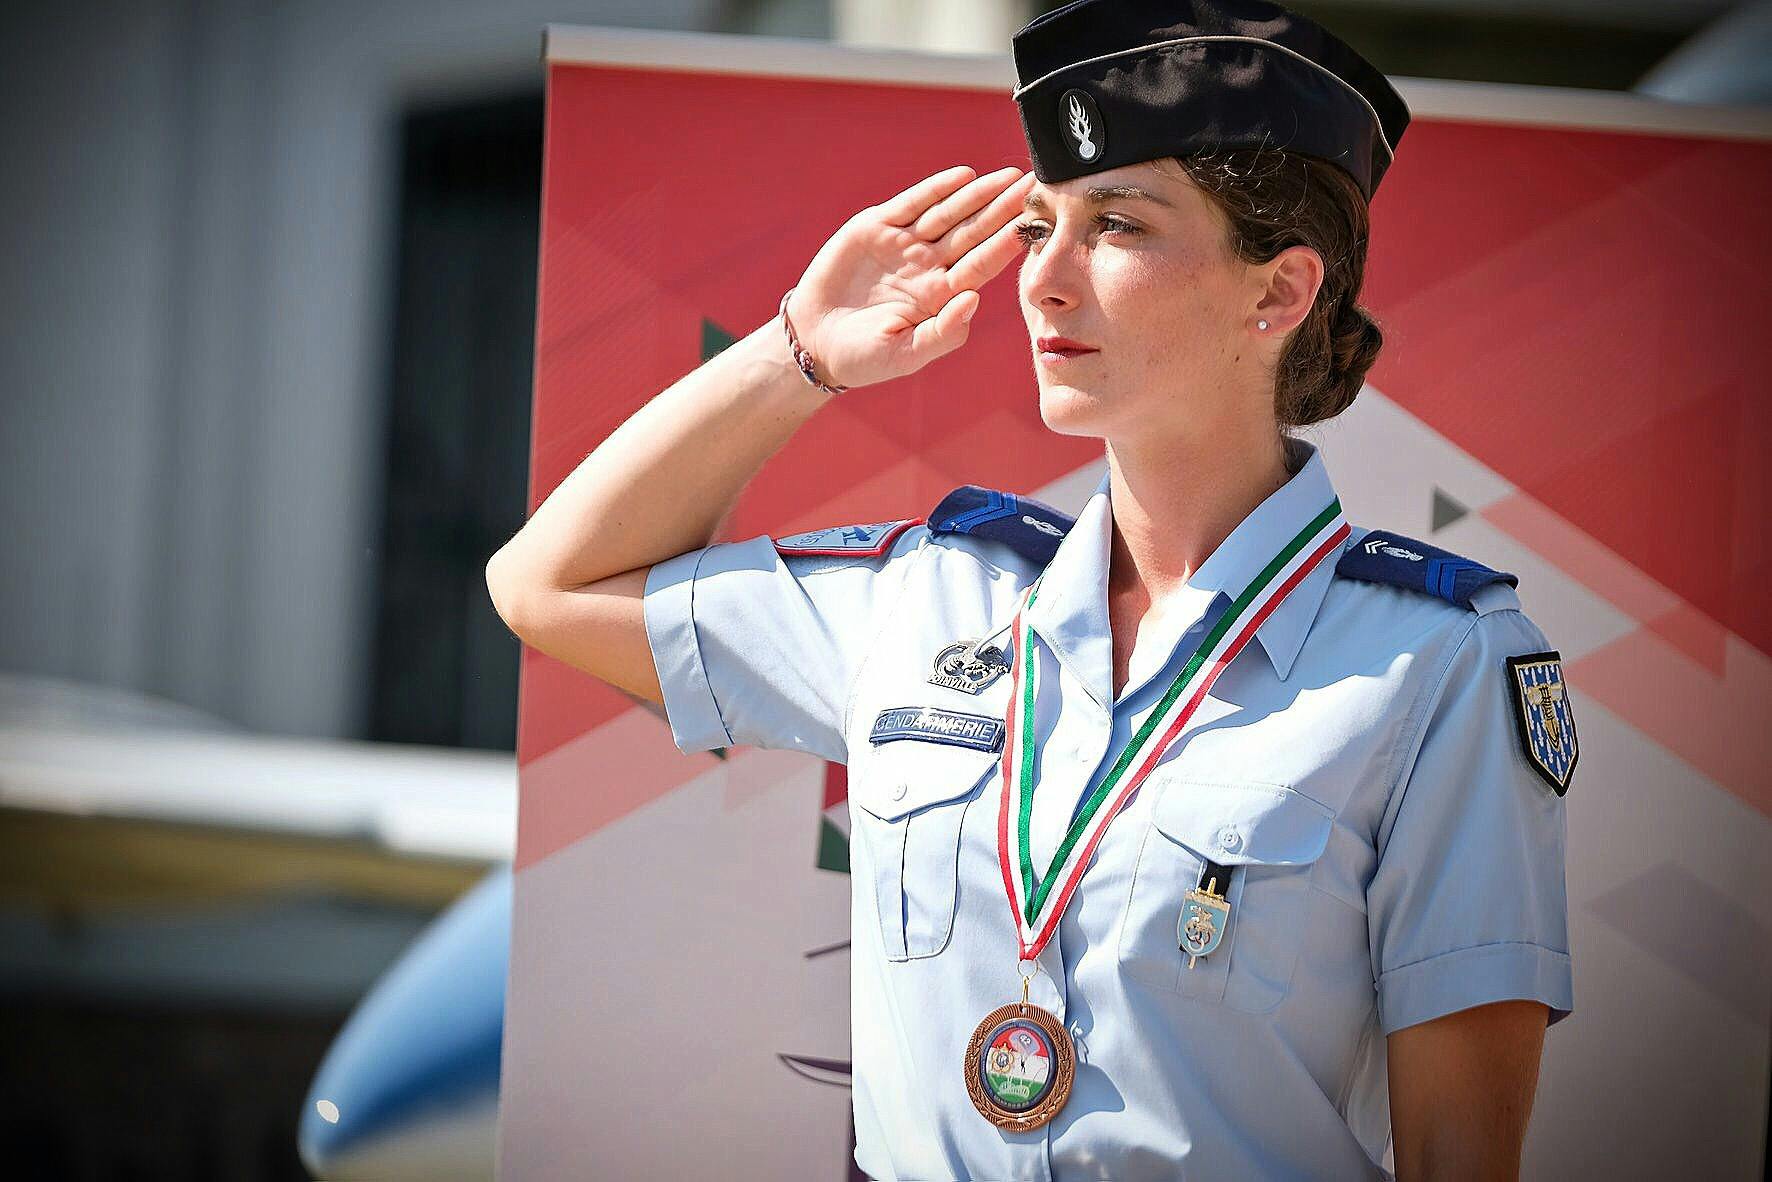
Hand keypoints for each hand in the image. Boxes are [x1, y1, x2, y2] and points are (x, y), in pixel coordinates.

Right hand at [784, 165, 1035, 390]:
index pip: (982, 265)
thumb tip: (975, 299)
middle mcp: (929, 266)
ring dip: (978, 195)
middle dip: (1002, 210)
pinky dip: (936, 189)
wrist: (814, 342)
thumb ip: (944, 332)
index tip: (1032, 225)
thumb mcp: (906, 355)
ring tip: (1007, 177)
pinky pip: (912, 204)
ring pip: (948, 213)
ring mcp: (905, 245)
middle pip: (973, 233)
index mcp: (942, 296)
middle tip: (1031, 186)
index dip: (1007, 243)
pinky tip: (964, 177)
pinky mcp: (876, 227)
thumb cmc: (863, 358)